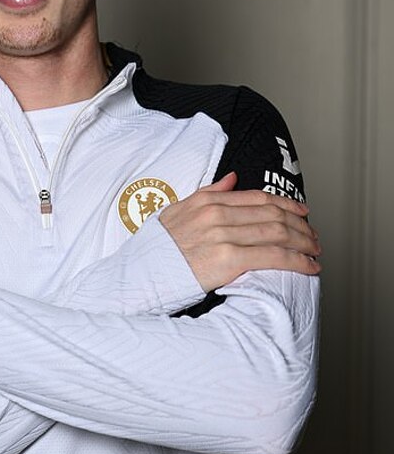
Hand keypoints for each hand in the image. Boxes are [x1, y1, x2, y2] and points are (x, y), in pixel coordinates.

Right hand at [159, 172, 320, 291]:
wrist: (138, 275)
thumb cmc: (155, 250)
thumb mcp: (176, 211)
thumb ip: (207, 193)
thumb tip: (233, 178)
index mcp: (207, 201)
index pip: (258, 198)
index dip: (286, 204)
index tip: (302, 212)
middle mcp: (217, 214)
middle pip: (273, 214)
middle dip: (301, 225)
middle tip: (314, 236)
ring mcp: (223, 236)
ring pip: (278, 233)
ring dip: (304, 242)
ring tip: (315, 251)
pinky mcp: (228, 260)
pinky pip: (274, 256)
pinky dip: (298, 261)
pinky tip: (309, 266)